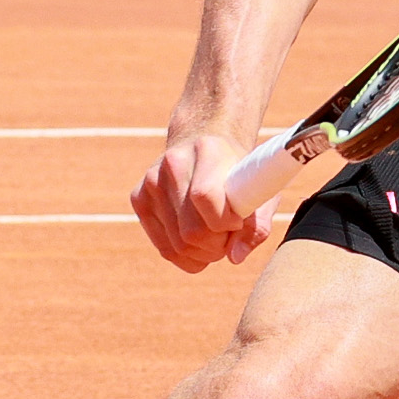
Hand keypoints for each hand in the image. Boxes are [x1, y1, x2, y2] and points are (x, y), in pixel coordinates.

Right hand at [132, 131, 262, 271]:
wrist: (203, 141)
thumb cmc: (238, 171)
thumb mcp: (259, 191)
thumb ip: (257, 226)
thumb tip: (235, 257)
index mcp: (208, 150)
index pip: (206, 197)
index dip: (226, 222)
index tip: (238, 222)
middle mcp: (174, 163)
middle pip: (192, 231)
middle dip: (217, 245)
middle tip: (228, 236)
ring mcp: (151, 182)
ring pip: (178, 246)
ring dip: (204, 253)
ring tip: (216, 237)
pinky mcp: (139, 198)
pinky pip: (165, 249)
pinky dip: (187, 256)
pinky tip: (199, 244)